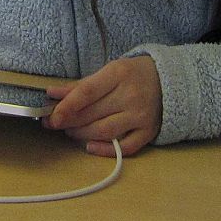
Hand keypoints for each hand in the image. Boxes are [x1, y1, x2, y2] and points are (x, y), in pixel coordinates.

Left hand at [42, 55, 162, 156]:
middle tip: (54, 123)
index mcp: (119, 74)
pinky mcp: (148, 132)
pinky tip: (89, 146)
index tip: (52, 115)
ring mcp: (141, 116)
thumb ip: (82, 85)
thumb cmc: (133, 74)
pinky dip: (104, 149)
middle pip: (93, 114)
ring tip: (70, 131)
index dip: (67, 105)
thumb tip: (53, 94)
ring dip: (82, 134)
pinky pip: (124, 147)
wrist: (169, 81)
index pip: (87, 92)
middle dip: (69, 121)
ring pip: (104, 131)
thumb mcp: (109, 71)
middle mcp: (131, 96)